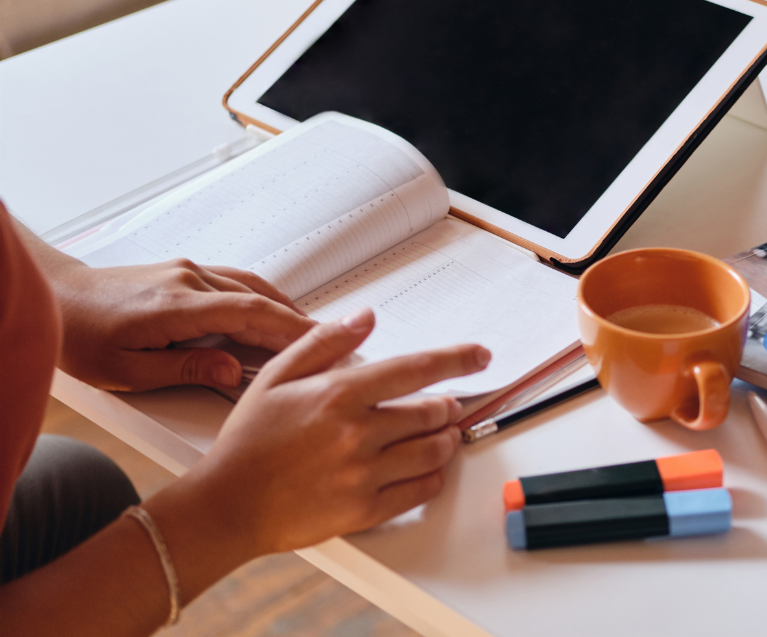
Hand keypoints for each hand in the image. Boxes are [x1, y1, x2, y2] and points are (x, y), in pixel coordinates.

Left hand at [49, 258, 315, 391]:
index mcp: (176, 306)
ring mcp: (187, 272)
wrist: (56, 297)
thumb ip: (185, 368)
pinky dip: (262, 297)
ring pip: (250, 287)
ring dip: (283, 308)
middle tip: (331, 342)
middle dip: (297, 323)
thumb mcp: (127, 371)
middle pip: (258, 300)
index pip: (250, 314)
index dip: (291, 329)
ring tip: (310, 331)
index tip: (322, 341)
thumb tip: (232, 368)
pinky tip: (273, 309)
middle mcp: (187, 281)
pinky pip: (235, 282)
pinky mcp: (184, 272)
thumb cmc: (81, 336)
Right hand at [185, 308, 488, 555]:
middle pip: (432, 412)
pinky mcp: (365, 510)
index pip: (415, 369)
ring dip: (446, 440)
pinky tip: (427, 468)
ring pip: (434, 451)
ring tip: (439, 435)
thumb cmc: (248, 442)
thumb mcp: (277, 377)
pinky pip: (421, 490)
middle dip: (446, 407)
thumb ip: (324, 341)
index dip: (456, 359)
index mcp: (339, 394)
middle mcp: (357, 433)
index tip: (479, 356)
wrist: (226, 506)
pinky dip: (433, 476)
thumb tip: (365, 317)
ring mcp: (363, 474)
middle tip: (445, 406)